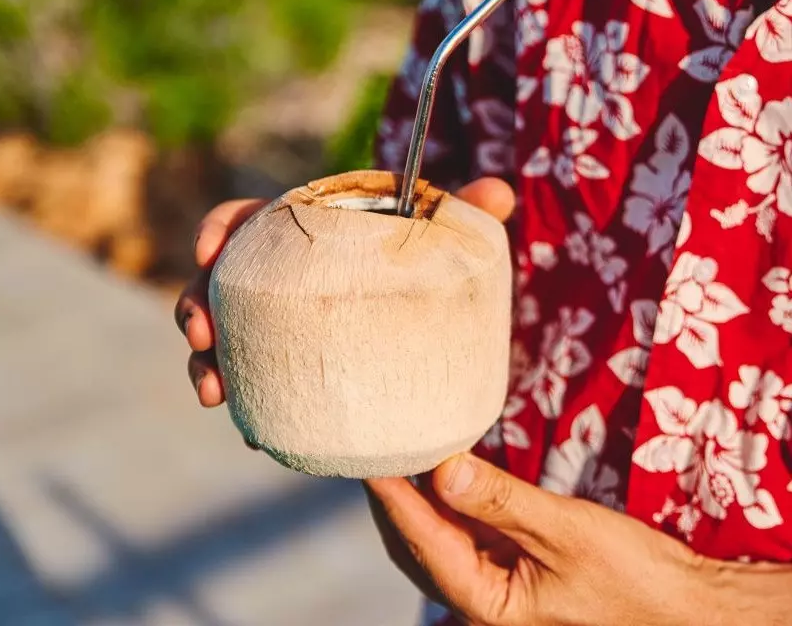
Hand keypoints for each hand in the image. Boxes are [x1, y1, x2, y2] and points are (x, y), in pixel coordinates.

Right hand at [173, 177, 514, 410]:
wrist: (427, 330)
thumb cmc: (426, 268)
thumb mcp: (441, 238)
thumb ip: (467, 212)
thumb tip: (502, 192)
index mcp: (305, 235)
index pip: (249, 221)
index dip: (219, 228)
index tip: (207, 249)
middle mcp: (281, 280)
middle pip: (219, 283)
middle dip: (195, 304)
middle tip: (201, 334)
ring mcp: (279, 328)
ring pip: (223, 339)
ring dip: (205, 364)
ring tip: (213, 393)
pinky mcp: (288, 370)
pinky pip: (253, 385)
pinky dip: (245, 404)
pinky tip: (253, 434)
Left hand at [367, 454, 713, 625]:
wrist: (688, 613)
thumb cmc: (634, 580)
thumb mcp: (566, 533)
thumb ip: (501, 501)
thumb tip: (442, 468)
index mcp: (489, 605)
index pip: (422, 541)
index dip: (392, 496)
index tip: (368, 455)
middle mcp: (485, 602)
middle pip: (419, 546)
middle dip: (395, 498)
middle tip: (376, 447)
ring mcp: (500, 588)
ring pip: (440, 541)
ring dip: (419, 500)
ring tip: (401, 454)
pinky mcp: (517, 572)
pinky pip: (468, 537)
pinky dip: (451, 505)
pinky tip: (446, 475)